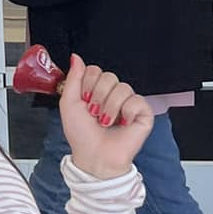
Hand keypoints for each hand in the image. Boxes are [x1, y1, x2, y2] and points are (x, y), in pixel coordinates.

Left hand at [58, 54, 153, 179]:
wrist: (94, 156)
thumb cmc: (81, 134)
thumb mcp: (69, 103)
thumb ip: (73, 78)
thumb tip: (76, 57)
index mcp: (96, 90)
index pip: (95, 70)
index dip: (87, 84)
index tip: (84, 101)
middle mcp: (113, 94)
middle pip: (109, 76)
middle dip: (98, 96)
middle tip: (94, 113)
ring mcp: (129, 103)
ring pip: (123, 87)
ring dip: (109, 107)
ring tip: (105, 121)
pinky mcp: (143, 113)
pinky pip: (137, 100)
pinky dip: (126, 112)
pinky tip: (122, 123)